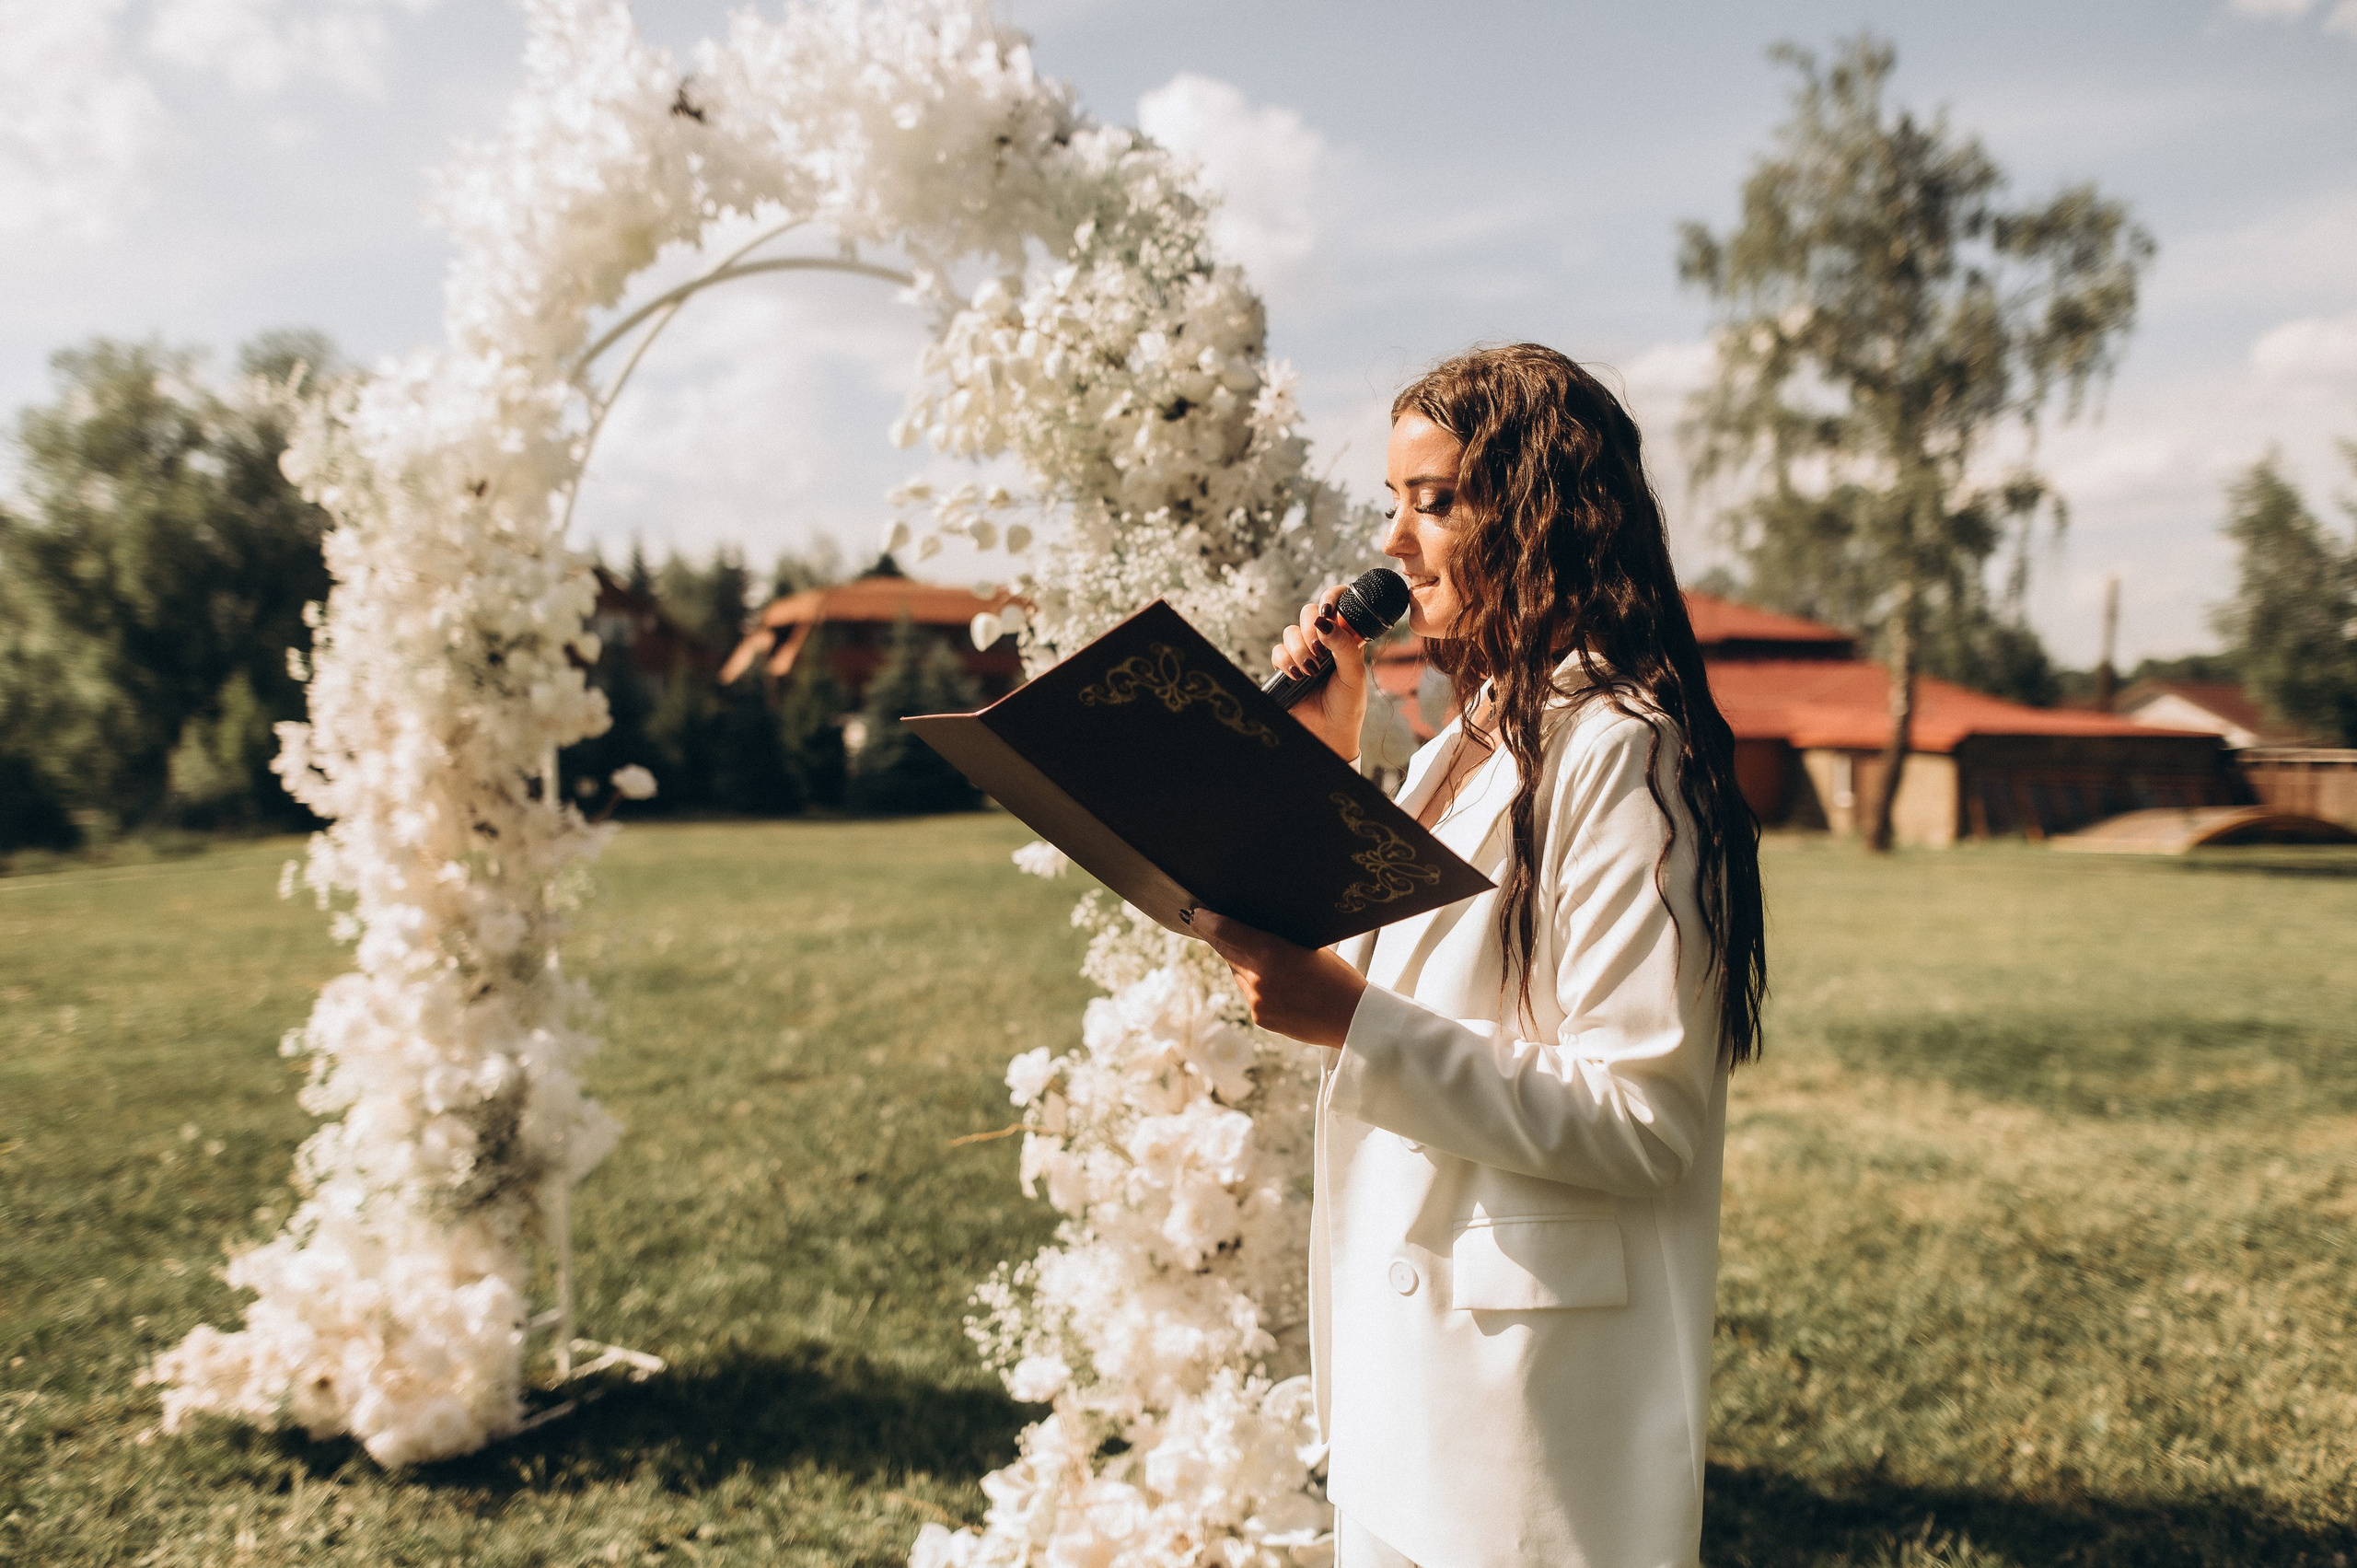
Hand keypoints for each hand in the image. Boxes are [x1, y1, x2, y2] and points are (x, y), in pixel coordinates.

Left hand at [1185, 907, 1365, 1048]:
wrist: (1353, 1018)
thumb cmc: (1337, 977)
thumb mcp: (1308, 948)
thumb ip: (1274, 942)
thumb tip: (1248, 934)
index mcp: (1271, 952)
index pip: (1225, 930)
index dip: (1206, 921)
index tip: (1196, 914)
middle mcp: (1257, 977)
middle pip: (1225, 951)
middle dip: (1218, 938)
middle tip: (1206, 924)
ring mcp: (1256, 1000)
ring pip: (1237, 973)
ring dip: (1240, 963)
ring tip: (1261, 958)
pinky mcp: (1259, 1017)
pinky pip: (1249, 994)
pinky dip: (1255, 986)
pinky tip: (1277, 985)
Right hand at [1271, 583, 1367, 760]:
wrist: (1328, 734)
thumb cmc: (1347, 706)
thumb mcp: (1354, 675)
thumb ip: (1345, 646)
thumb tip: (1325, 621)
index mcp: (1345, 638)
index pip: (1338, 604)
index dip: (1332, 597)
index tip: (1329, 610)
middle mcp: (1323, 642)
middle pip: (1309, 612)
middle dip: (1311, 629)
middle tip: (1320, 651)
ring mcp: (1302, 654)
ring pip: (1290, 631)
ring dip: (1299, 649)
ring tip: (1310, 671)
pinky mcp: (1285, 667)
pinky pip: (1277, 651)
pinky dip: (1285, 662)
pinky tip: (1296, 677)